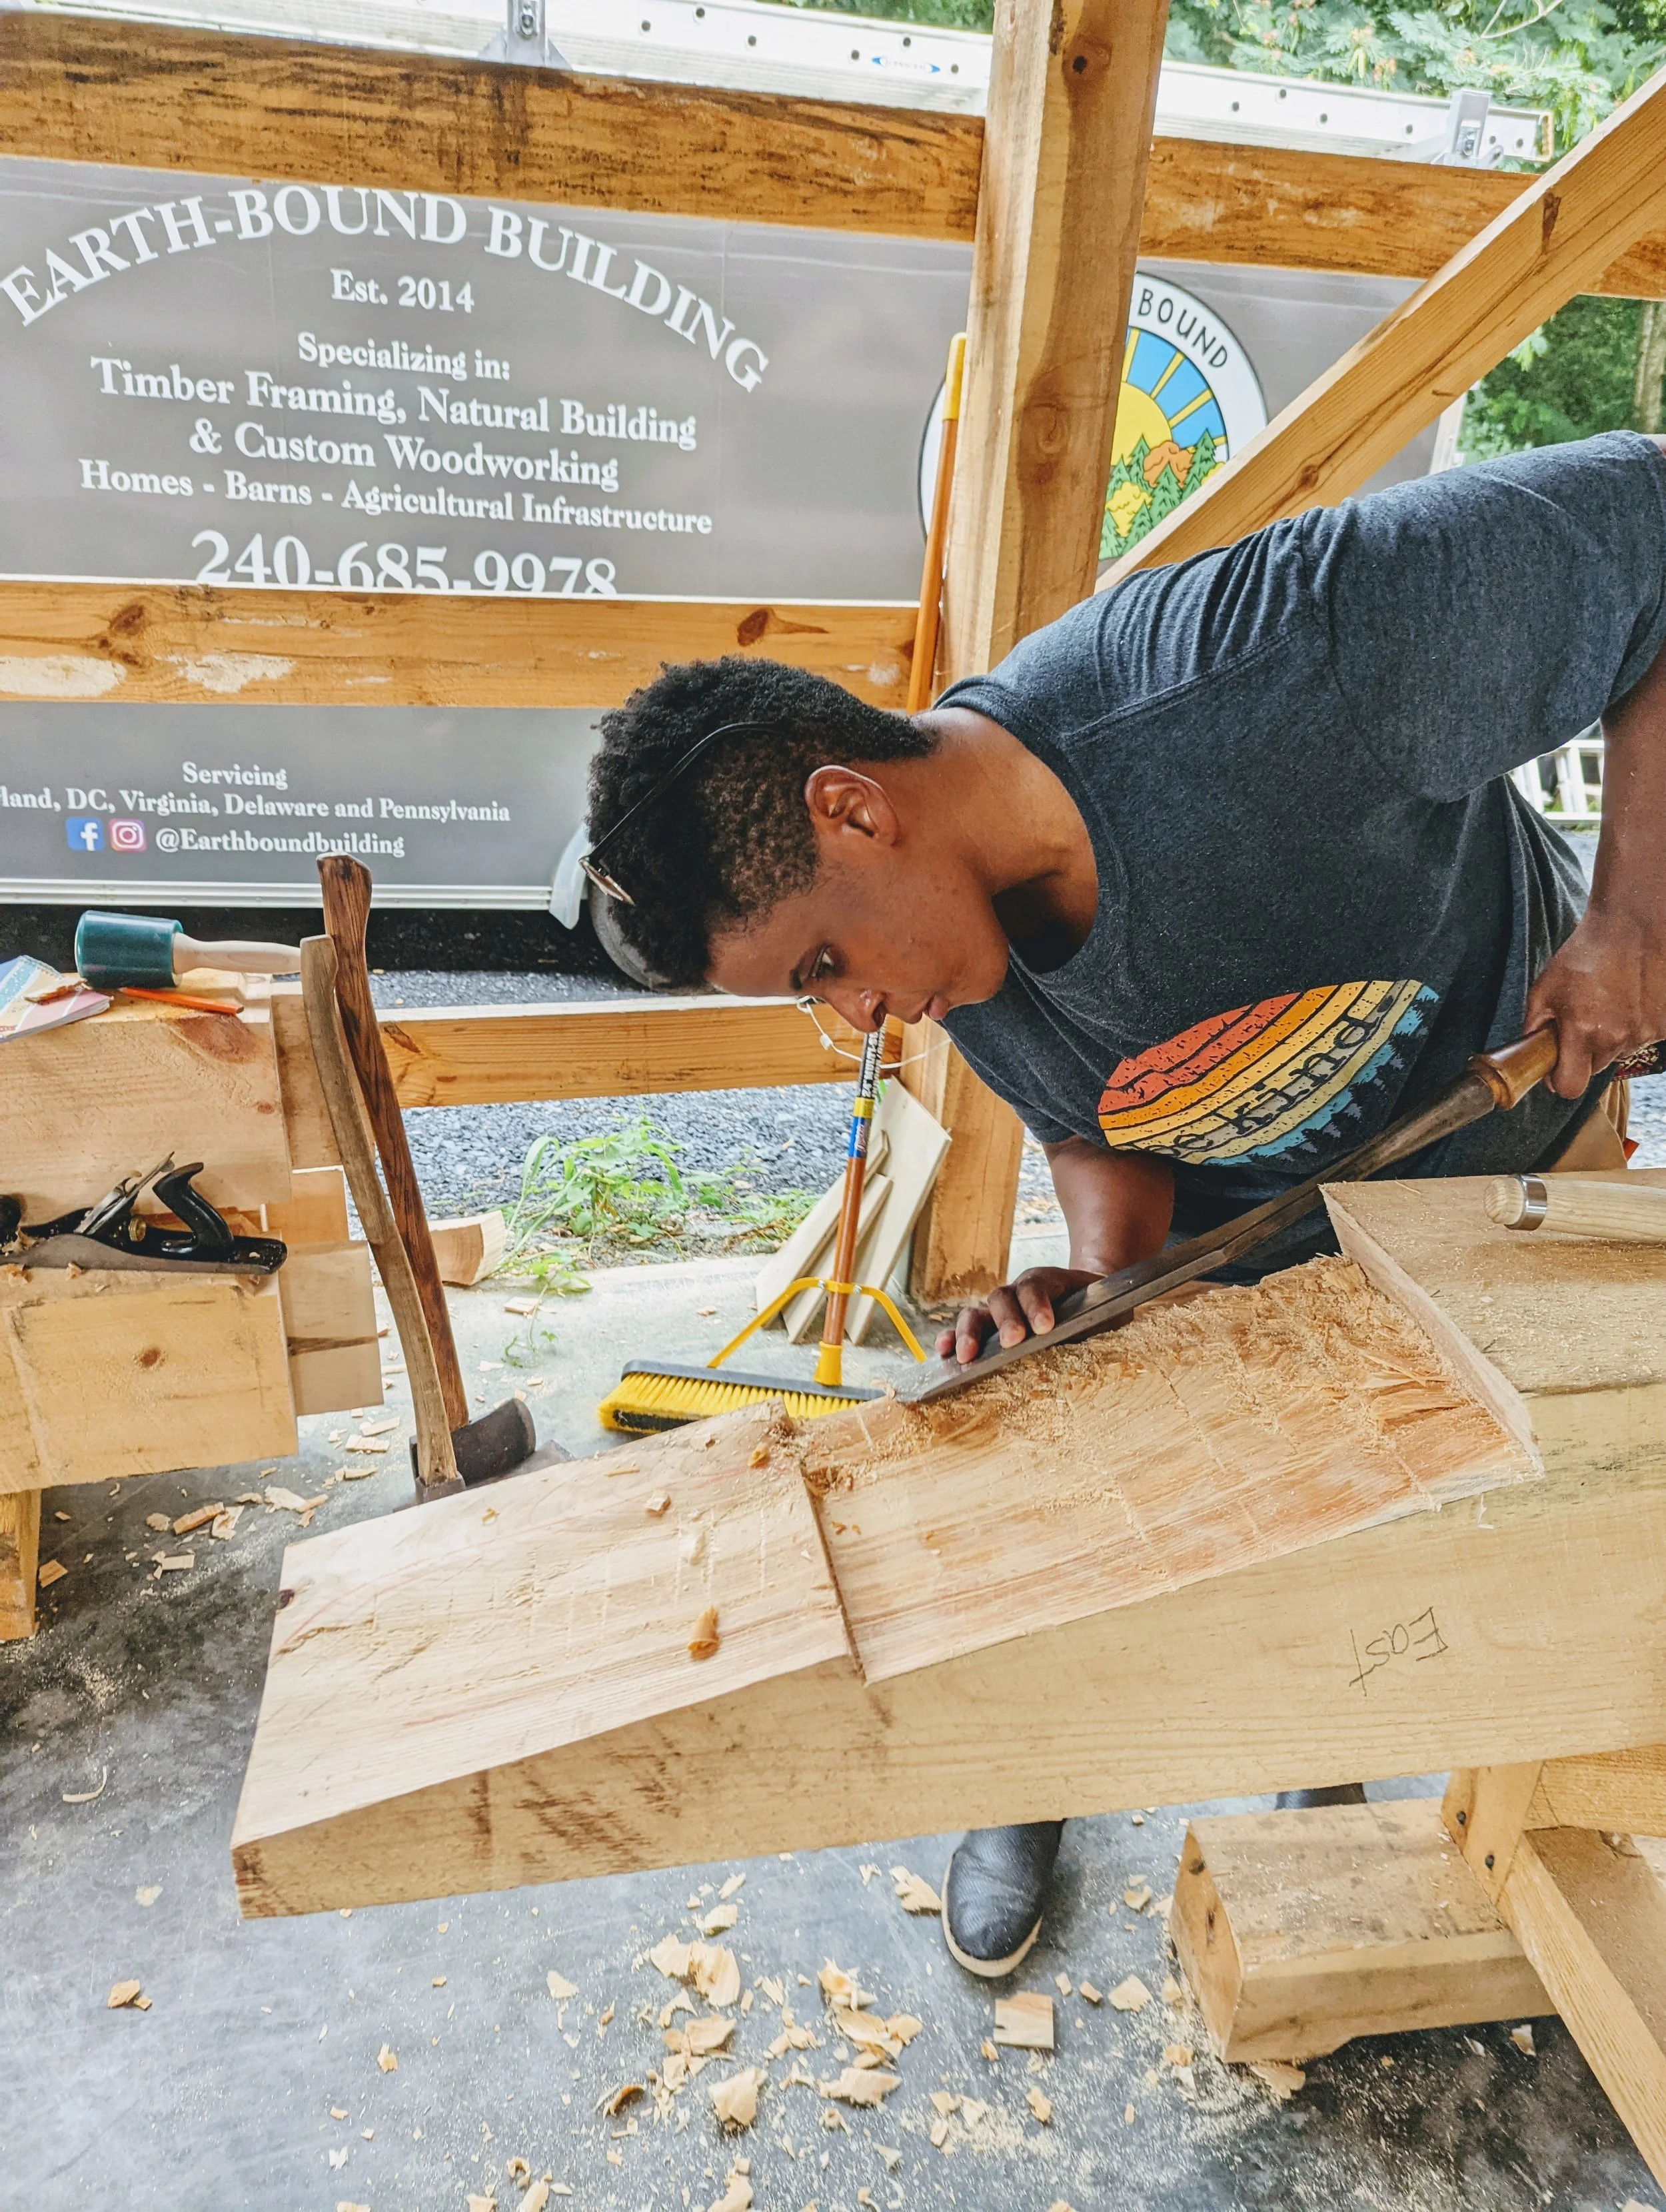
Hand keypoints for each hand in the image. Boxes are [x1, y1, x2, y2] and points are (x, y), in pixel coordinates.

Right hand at [935, 1266, 1099, 1365]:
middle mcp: (1020, 1291)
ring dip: (971, 1333)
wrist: (1095, 1298)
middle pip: (1003, 1297)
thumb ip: (1101, 1322)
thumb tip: (1097, 1344)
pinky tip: (944, 1353)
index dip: (1037, 1304)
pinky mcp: (990, 1327)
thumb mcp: (1109, 1311)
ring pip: (978, 1312)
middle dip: (1005, 1320)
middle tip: (1012, 1342)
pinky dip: (953, 1339)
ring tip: (968, 1356)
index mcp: (1051, 1282)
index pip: (1038, 1286)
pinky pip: (967, 1329)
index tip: (1045, 1327)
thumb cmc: (1102, 1310)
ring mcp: (1002, 1309)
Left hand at [1523, 901, 1665, 1096]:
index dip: (1559, 1082)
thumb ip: (1534, 1027)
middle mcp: (1616, 1037)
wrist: (1632, 927)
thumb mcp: (1544, 988)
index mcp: (1582, 1031)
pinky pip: (1641, 1038)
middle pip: (1594, 1070)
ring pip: (1618, 1053)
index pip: (1570, 1086)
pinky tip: (1628, 1000)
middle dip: (1582, 1054)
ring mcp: (1645, 1033)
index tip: (1555, 1069)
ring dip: (1610, 1038)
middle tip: (1580, 1022)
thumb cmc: (1586, 954)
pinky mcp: (1664, 1026)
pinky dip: (1633, 1025)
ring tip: (1607, 1003)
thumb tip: (1530, 1053)